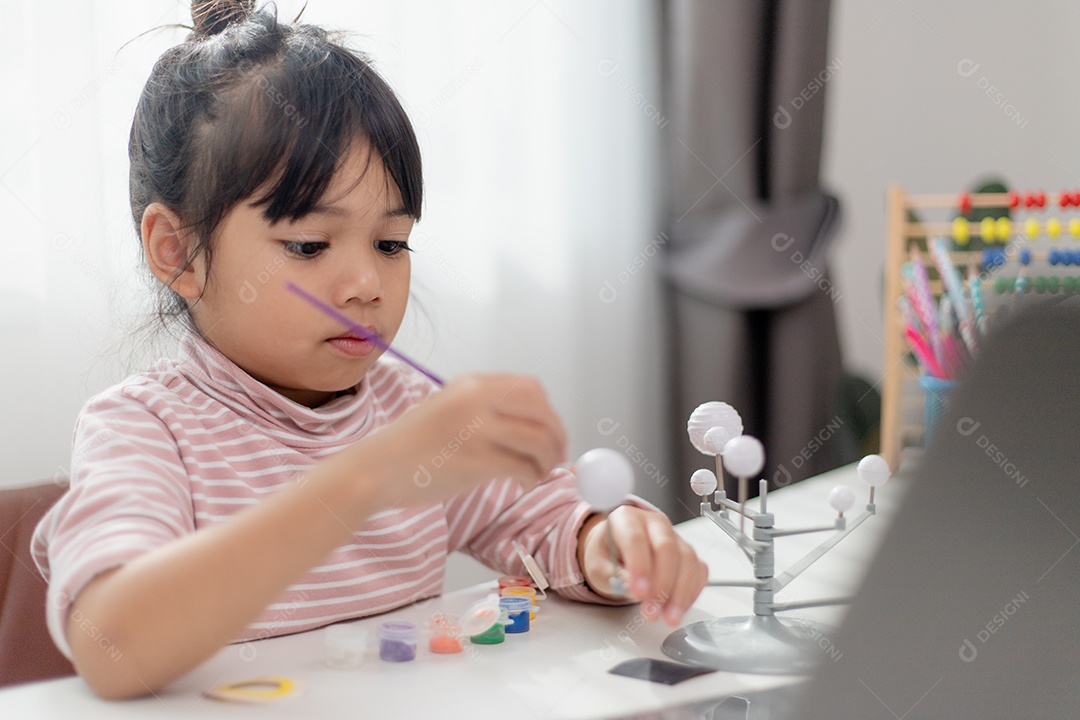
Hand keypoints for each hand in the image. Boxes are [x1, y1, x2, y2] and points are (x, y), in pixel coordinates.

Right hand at [358, 373, 567, 509]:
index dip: (549, 412)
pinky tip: (523, 482)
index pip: (530, 388)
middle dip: (557, 434)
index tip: (553, 431)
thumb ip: (484, 409)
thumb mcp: (447, 409)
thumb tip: (530, 424)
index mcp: (470, 384)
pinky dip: (531, 476)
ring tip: (540, 473)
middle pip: (540, 410)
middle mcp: (475, 399)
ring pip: (538, 439)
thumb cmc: (409, 447)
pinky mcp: (475, 460)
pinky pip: (522, 466)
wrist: (373, 469)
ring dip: (548, 459)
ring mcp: (476, 428)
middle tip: (558, 455)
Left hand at [578, 506, 707, 625]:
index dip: (639, 566)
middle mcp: (653, 523)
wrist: (616, 549)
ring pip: (687, 560)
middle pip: (666, 548)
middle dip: (662, 584)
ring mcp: (674, 537)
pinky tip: (679, 608)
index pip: (635, 538)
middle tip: (652, 611)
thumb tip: (631, 587)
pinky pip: (698, 570)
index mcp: (626, 519)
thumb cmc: (607, 553)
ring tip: (668, 617)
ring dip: (680, 593)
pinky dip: (691, 592)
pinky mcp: (687, 553)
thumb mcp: (597, 566)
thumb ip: (612, 576)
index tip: (638, 593)